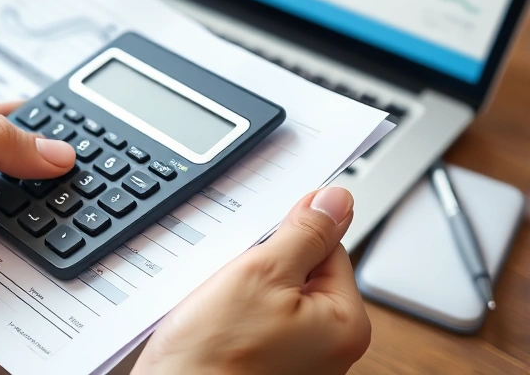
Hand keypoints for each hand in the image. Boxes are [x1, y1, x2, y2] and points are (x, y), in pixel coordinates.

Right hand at [133, 187, 369, 374]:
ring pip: (271, 295)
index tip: (257, 243)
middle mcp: (329, 347)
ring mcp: (296, 358)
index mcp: (345, 323)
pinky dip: (233, 314)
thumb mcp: (262, 273)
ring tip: (220, 305)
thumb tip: (336, 201)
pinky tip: (215, 322)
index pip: (328, 248)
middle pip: (300, 273)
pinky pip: (254, 321)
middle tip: (232, 280)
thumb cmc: (215, 357)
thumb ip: (304, 233)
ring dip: (242, 288)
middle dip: (261, 265)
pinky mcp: (265, 364)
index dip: (286, 237)